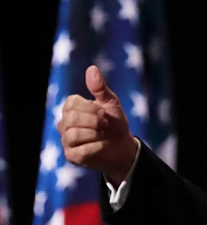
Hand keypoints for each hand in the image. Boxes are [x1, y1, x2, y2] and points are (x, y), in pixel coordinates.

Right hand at [57, 65, 138, 184]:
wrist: (124, 147)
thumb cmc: (115, 123)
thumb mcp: (111, 103)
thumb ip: (100, 88)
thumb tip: (91, 68)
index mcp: (71, 108)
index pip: (71, 103)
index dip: (91, 108)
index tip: (104, 112)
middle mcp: (64, 124)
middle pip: (71, 119)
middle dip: (94, 121)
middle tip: (105, 124)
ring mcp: (66, 141)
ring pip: (73, 135)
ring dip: (95, 134)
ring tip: (103, 135)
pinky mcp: (72, 156)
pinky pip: (80, 151)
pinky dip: (96, 147)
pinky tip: (102, 145)